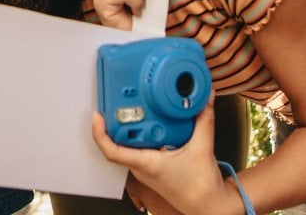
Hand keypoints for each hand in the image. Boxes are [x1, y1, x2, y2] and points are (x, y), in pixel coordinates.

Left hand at [92, 100, 241, 214]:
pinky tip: (155, 120)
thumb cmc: (199, 189)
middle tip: (119, 100)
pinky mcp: (155, 165)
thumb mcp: (203, 149)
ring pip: (132, 142)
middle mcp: (142, 165)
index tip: (97, 115)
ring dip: (134, 124)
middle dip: (118, 118)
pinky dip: (148, 131)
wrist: (207, 206)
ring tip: (136, 106)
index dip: (100, 132)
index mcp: (146, 164)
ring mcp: (147, 166)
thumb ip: (204, 121)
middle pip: (120, 140)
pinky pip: (144, 145)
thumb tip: (204, 100)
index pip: (112, 150)